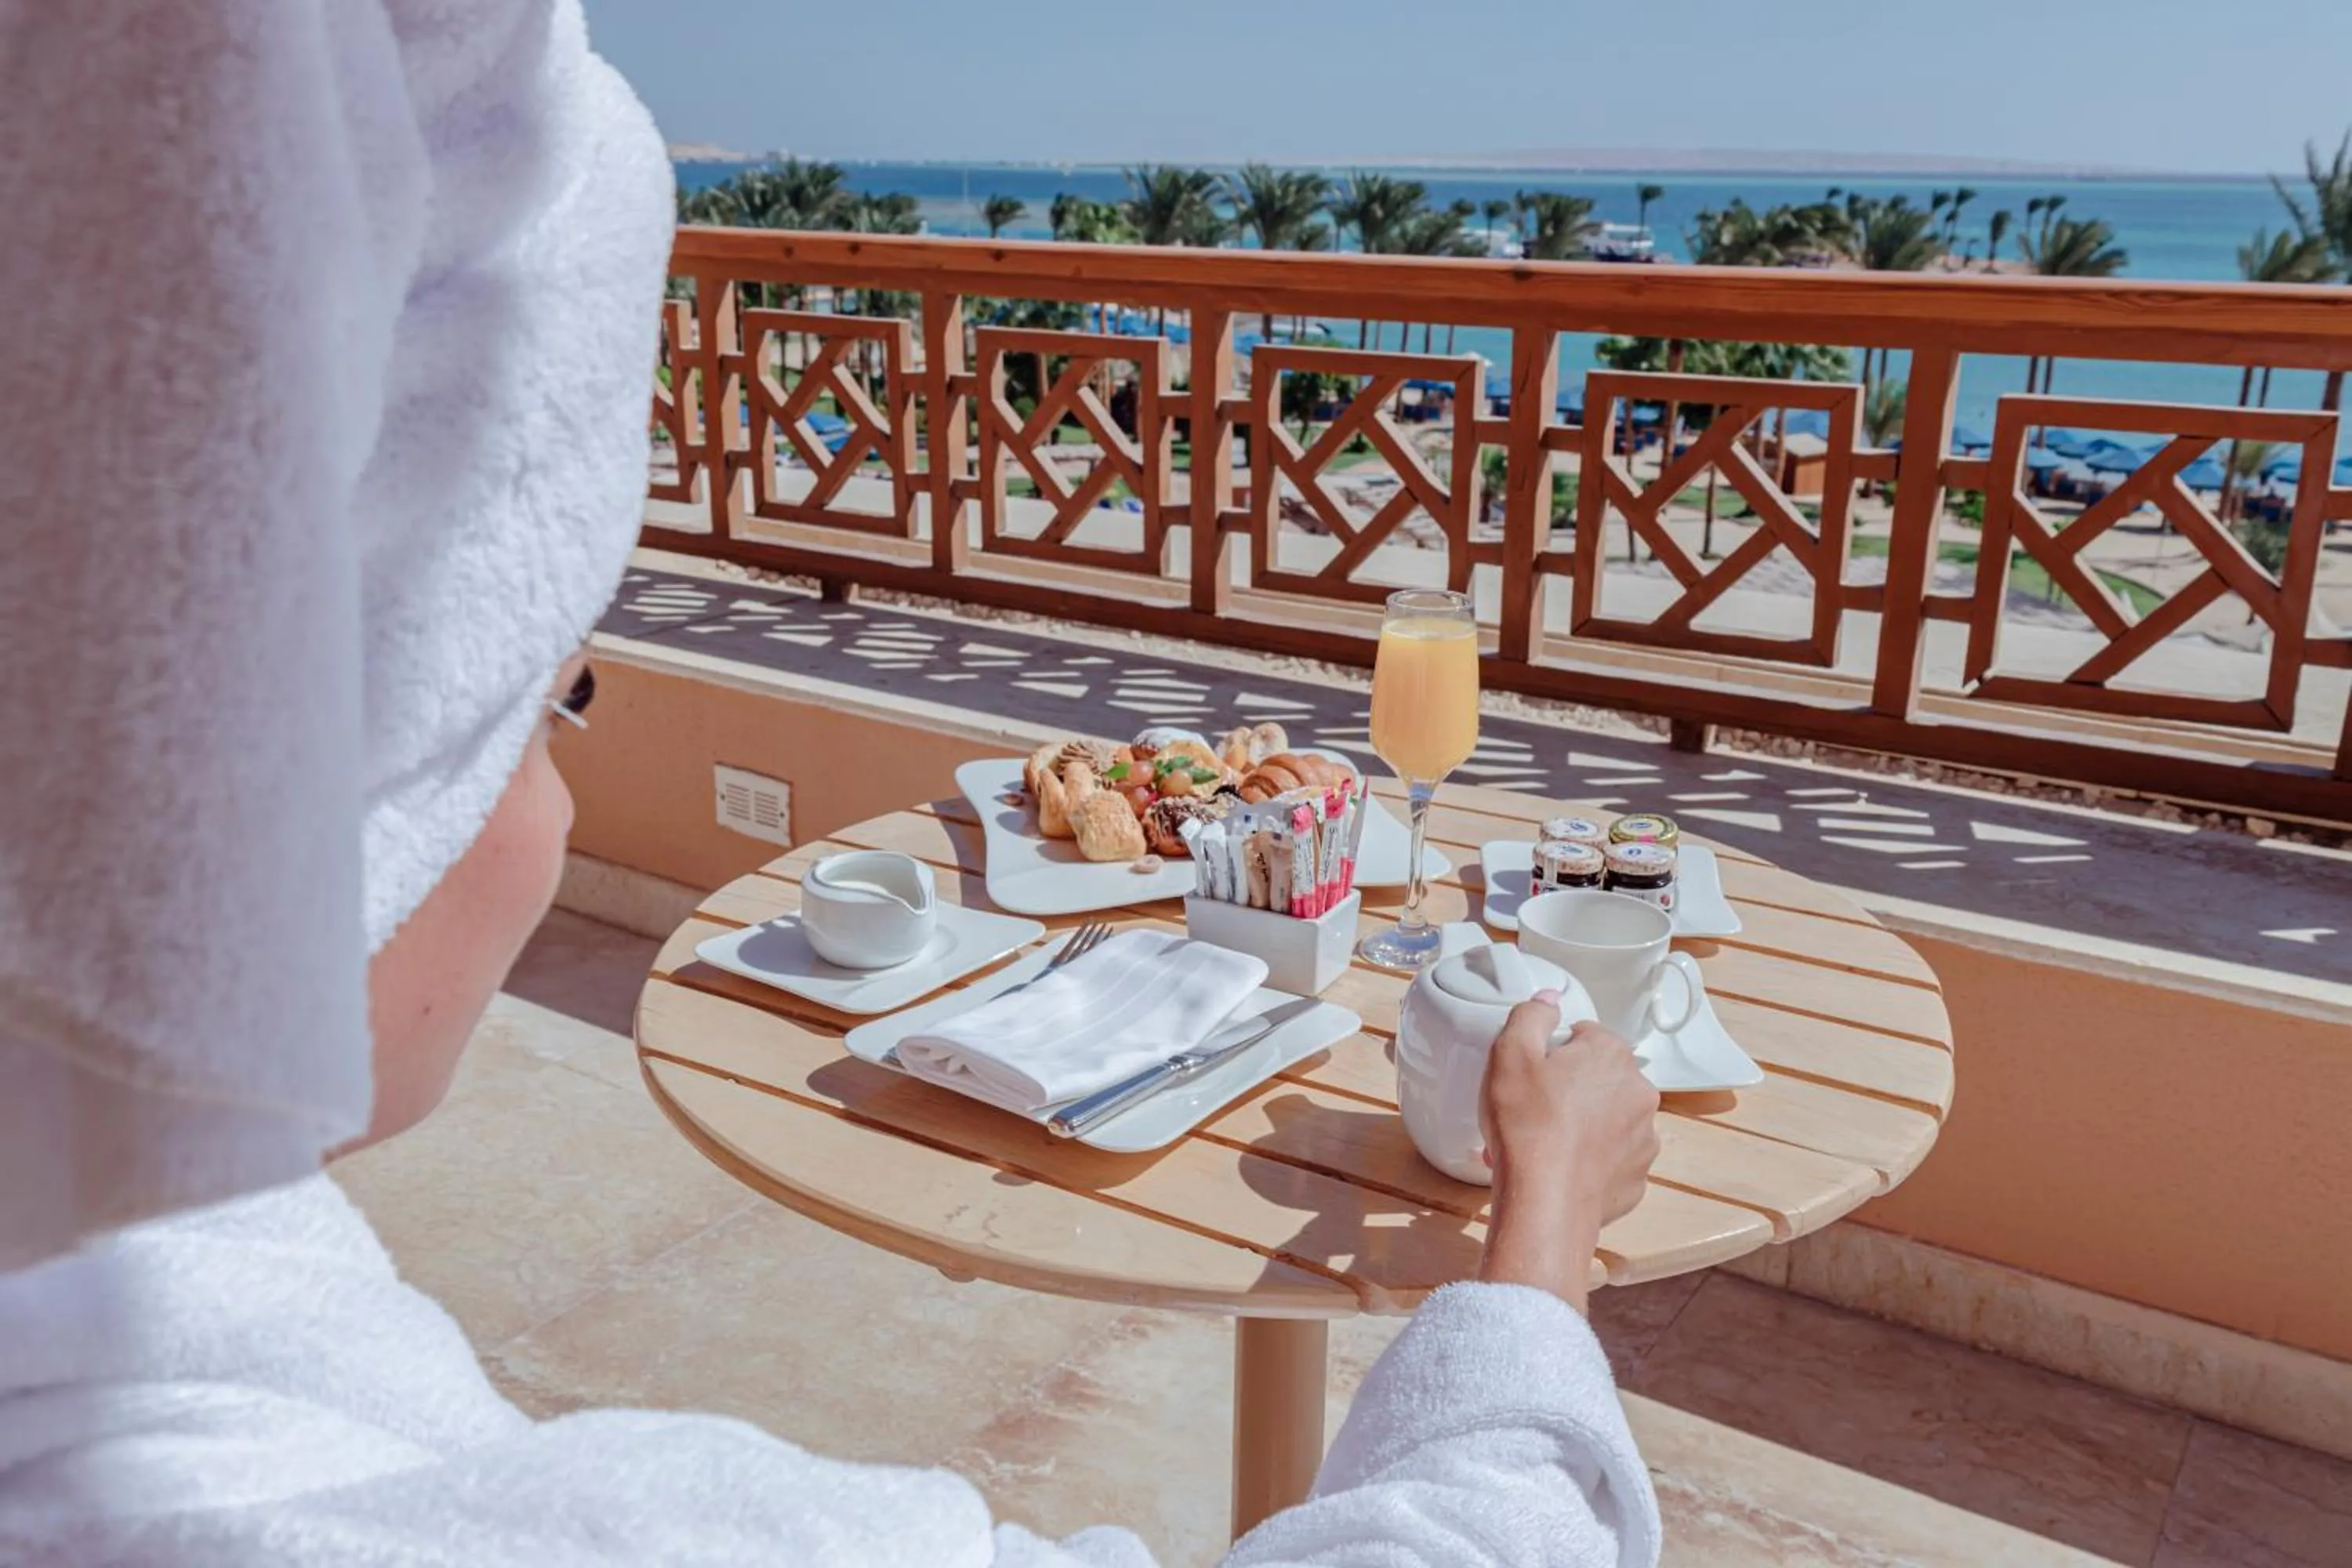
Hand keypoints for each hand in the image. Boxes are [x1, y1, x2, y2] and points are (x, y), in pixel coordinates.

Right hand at [1475, 994, 1659, 1311]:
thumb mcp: (1509, 1053)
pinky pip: (1612, 1161)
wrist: (1544, 1203)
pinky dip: (1591, 1163)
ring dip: (1583, 1126)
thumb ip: (1531, 1014)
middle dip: (1571, 1089)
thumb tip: (1550, 999)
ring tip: (1544, 1145)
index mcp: (1612, 1054)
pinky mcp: (1638, 1178)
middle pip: (1600, 1078)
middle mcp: (1640, 1091)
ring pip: (1609, 1120)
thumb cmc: (1526, 1125)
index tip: (1532, 1075)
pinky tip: (1560, 1170)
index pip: (1586, 1036)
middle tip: (1533, 1110)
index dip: (1553, 1052)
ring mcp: (1644, 1138)